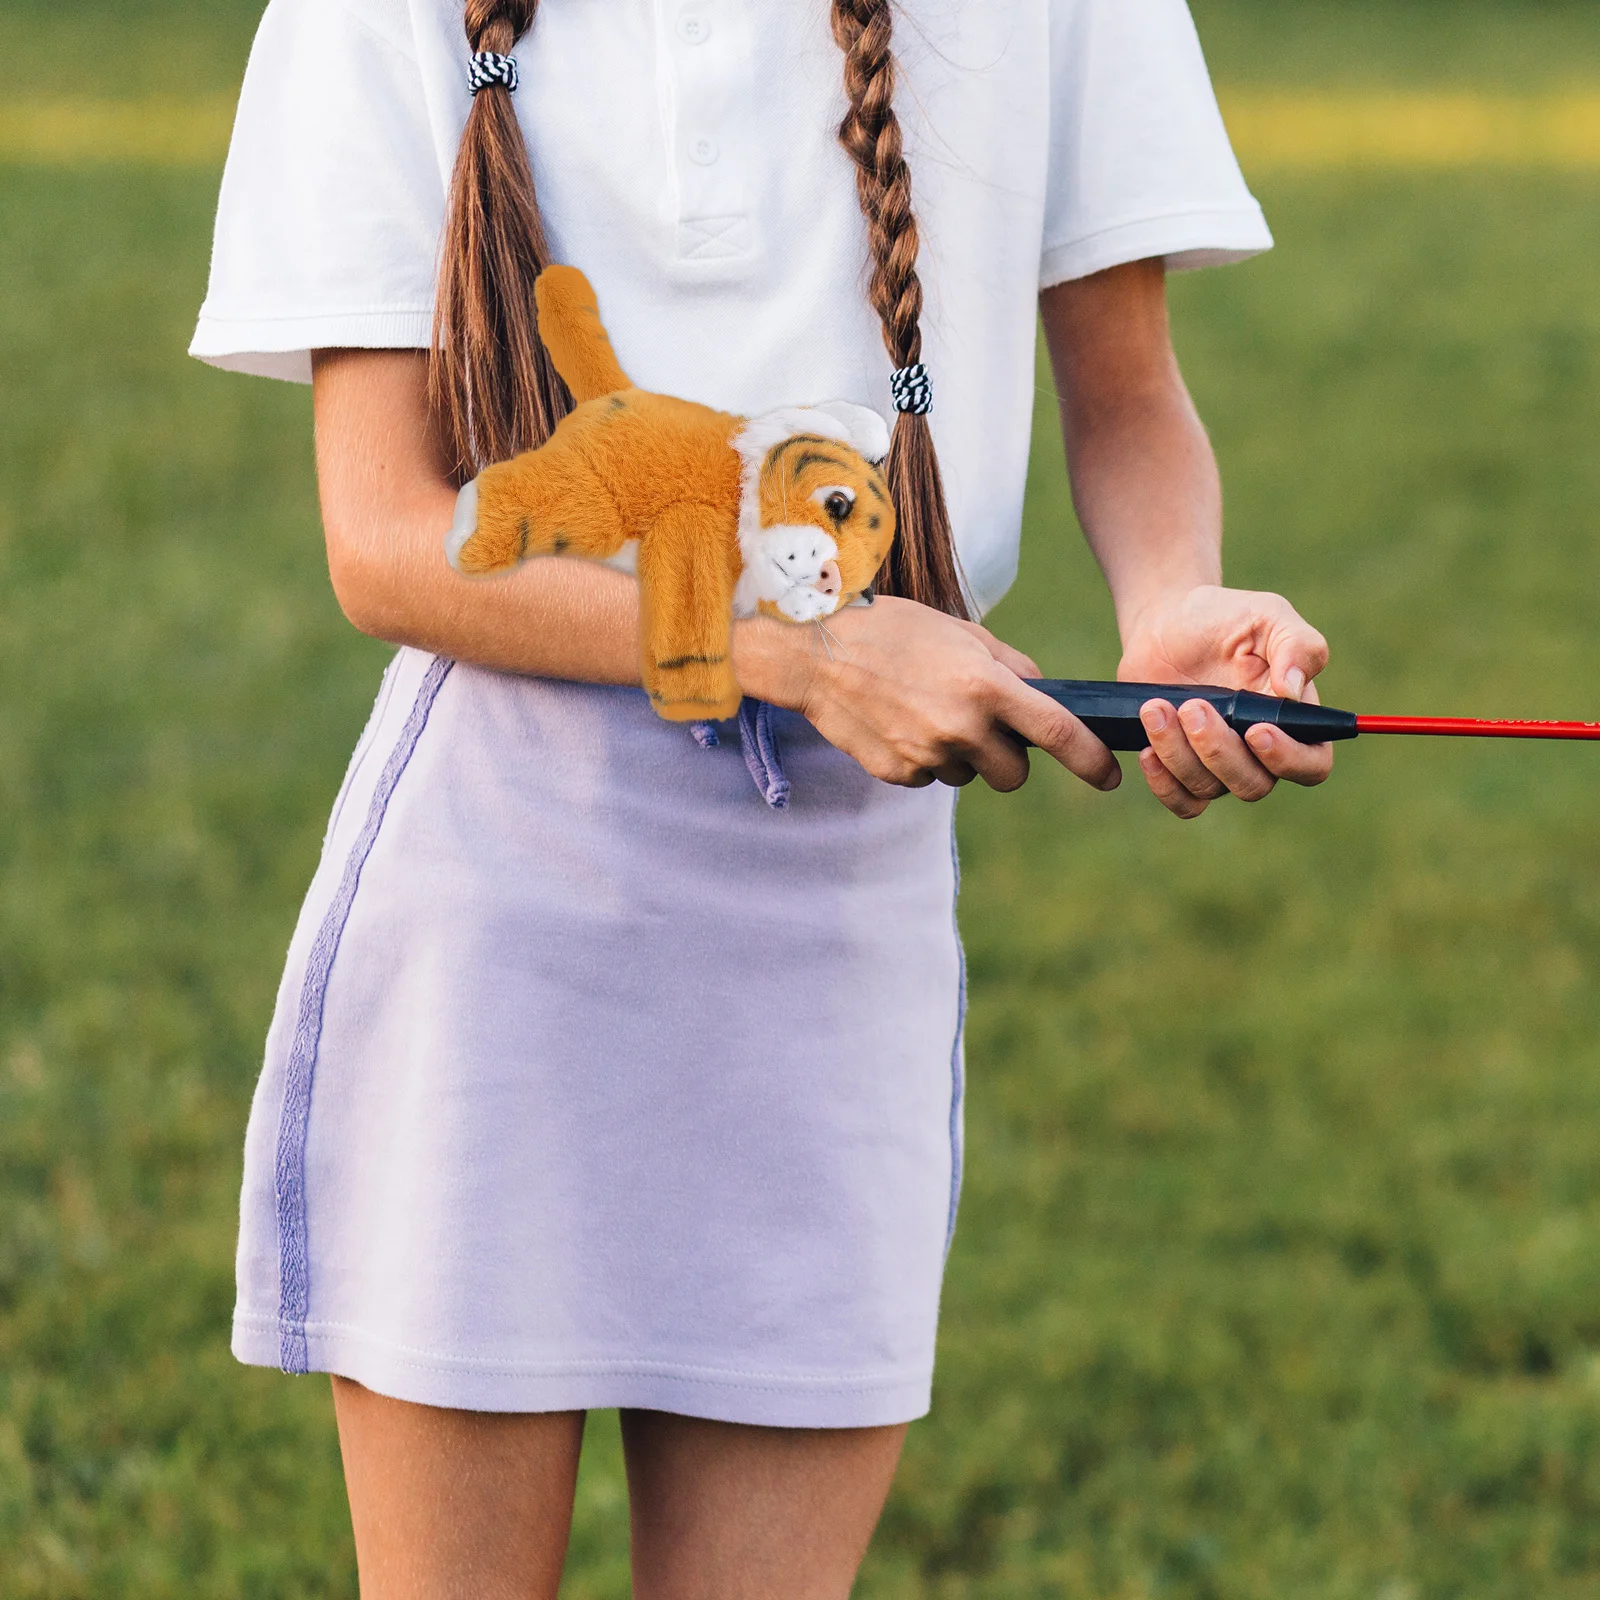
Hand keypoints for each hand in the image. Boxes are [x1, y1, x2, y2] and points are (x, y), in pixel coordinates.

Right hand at [738, 596, 1120, 793]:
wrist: (813, 653)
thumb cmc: (891, 630)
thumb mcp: (960, 632)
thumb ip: (1009, 666)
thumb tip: (1044, 697)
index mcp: (984, 685)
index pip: (1057, 733)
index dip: (1090, 759)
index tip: (1107, 776)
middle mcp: (960, 727)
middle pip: (1015, 774)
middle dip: (1009, 757)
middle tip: (984, 725)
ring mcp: (926, 755)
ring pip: (969, 775)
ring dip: (961, 754)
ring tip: (925, 711)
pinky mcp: (897, 773)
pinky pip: (930, 776)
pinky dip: (924, 757)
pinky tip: (899, 722)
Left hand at [1117, 584, 1332, 818]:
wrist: (1168, 622)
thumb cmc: (1227, 618)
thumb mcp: (1268, 615)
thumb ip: (1296, 646)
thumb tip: (1293, 691)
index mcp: (1293, 720)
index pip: (1311, 764)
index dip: (1288, 759)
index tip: (1256, 730)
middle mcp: (1259, 752)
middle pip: (1254, 784)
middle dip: (1219, 751)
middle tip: (1192, 706)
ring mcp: (1218, 764)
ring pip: (1209, 788)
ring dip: (1179, 753)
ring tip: (1155, 708)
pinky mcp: (1181, 768)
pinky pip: (1182, 801)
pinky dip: (1163, 784)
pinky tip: (1147, 750)